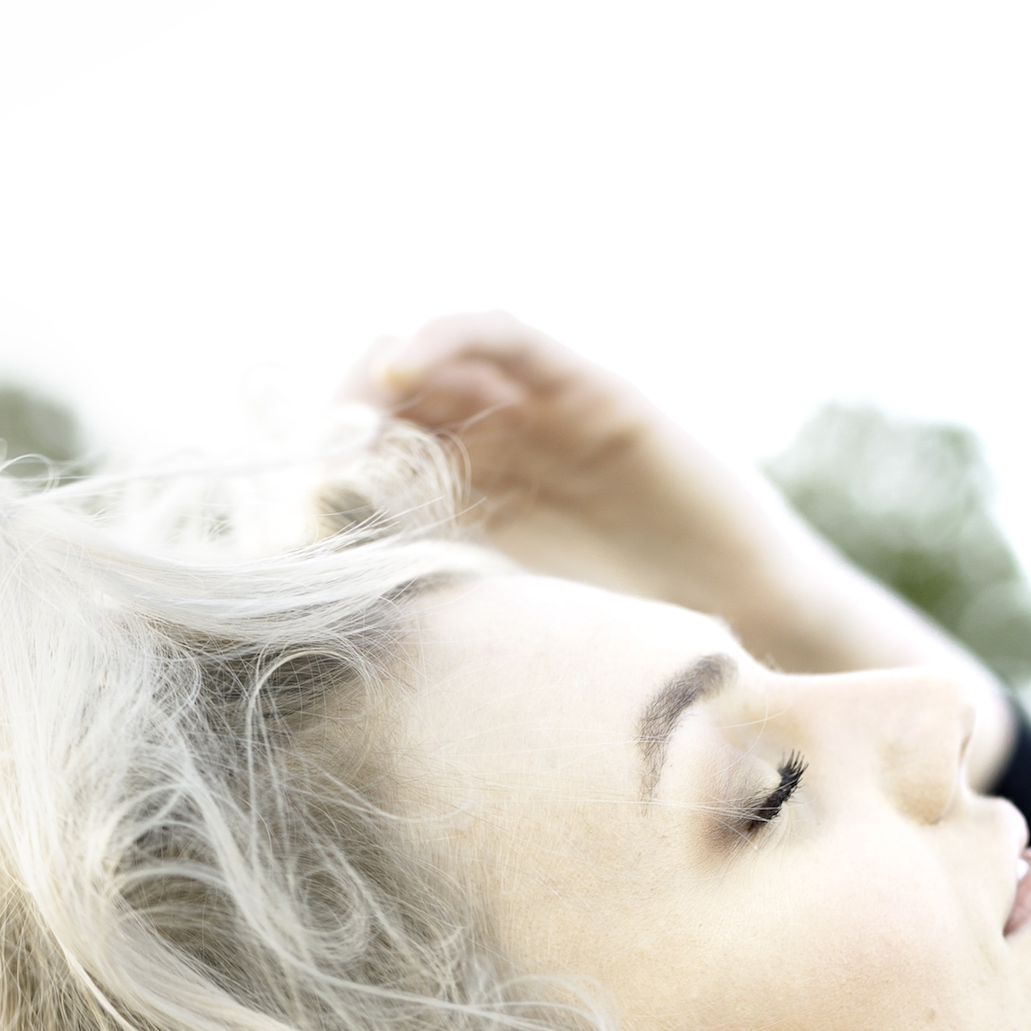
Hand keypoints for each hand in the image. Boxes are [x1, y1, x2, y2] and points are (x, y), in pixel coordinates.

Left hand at [340, 312, 1014, 784]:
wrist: (746, 648)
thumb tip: (293, 694)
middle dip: (340, 422)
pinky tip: (400, 368)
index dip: (322, 481)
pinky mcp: (587, 389)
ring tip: (344, 412)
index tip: (284, 519)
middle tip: (306, 456)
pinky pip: (505, 337)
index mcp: (469, 515)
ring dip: (377, 373)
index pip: (372, 470)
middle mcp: (499, 457)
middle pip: (391, 407)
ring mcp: (540, 418)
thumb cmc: (628, 666)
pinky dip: (445, 336)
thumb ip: (425, 637)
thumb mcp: (503, 649)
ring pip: (437, 361)